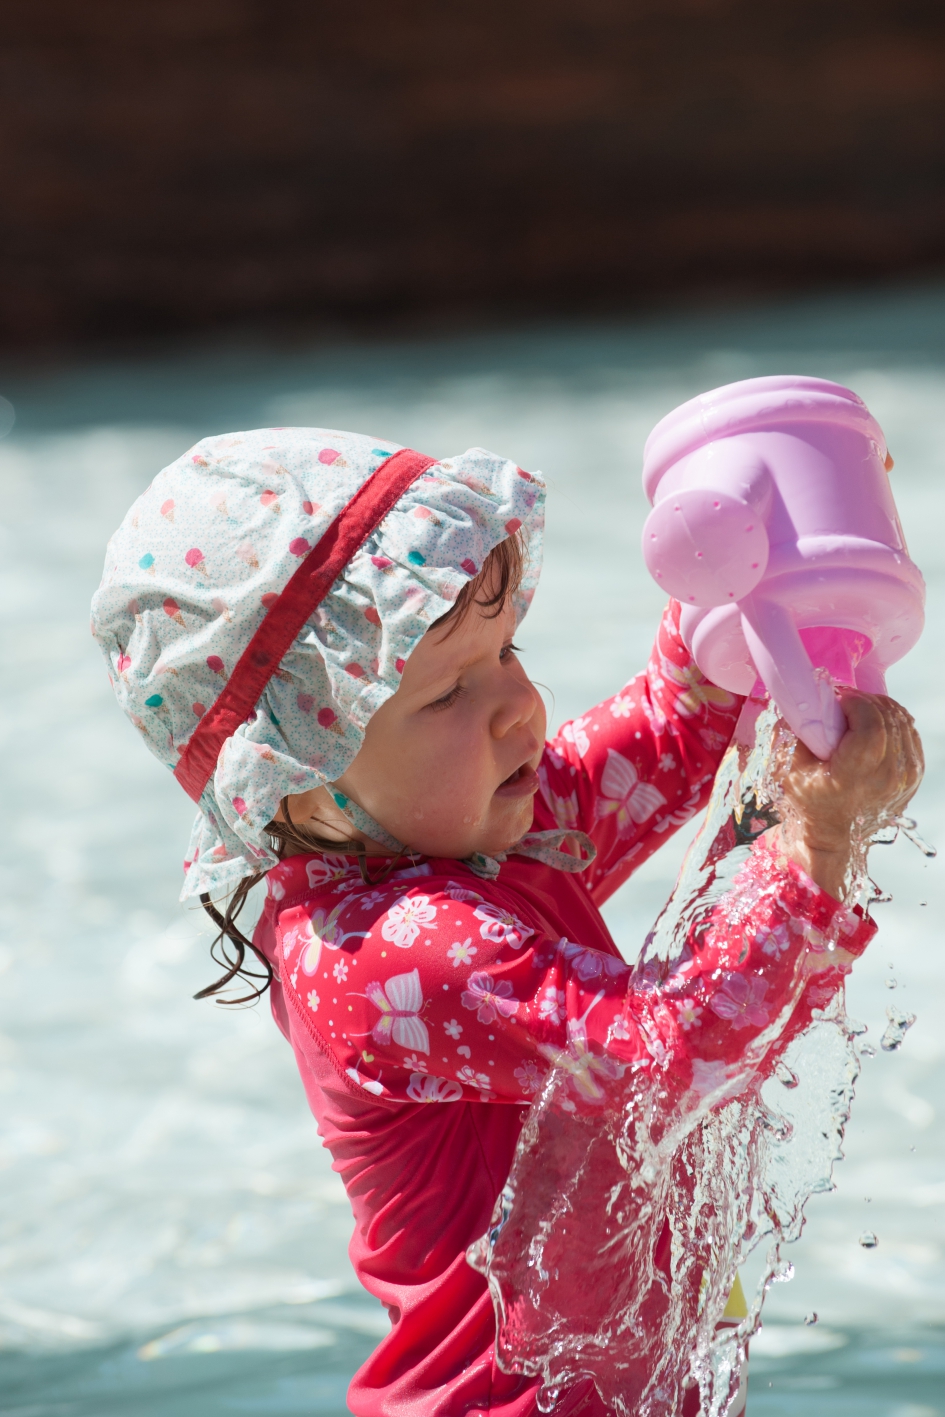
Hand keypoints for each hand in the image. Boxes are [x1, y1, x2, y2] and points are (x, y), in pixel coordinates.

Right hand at [774, 691, 923, 900]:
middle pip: (889, 718)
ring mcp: (906, 777)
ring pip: (902, 721)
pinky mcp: (914, 775)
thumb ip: (794, 731)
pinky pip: (910, 733)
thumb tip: (802, 702)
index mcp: (857, 775)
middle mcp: (888, 776)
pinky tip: (873, 726)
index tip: (838, 700)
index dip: (856, 702)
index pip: (872, 723)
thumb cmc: (809, 803)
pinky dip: (892, 722)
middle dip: (865, 701)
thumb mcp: (789, 770)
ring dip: (879, 709)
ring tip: (857, 714)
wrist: (833, 837)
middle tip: (844, 703)